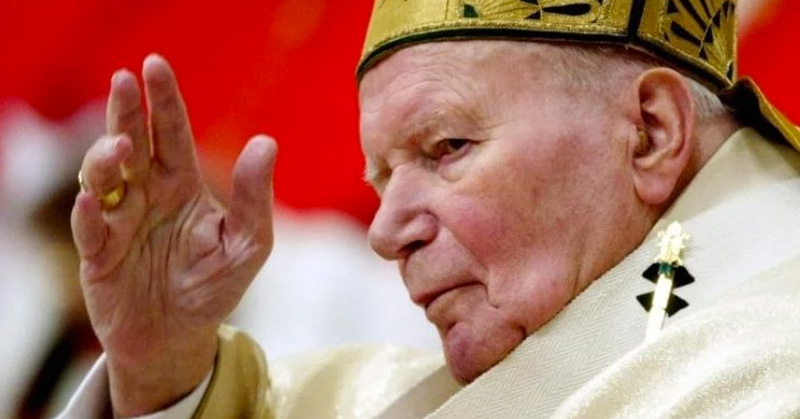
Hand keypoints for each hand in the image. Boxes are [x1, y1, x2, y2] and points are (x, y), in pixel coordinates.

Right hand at [71, 54, 276, 415]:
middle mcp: (146, 195)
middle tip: (124, 80)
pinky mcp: (99, 254)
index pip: (171, 134)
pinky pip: (91, 229)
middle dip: (126, 111)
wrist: (179, 337)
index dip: (163, 101)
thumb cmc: (213, 286)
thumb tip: (266, 142)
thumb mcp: (247, 244)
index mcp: (181, 186)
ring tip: (121, 148)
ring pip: (103, 178)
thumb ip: (254, 198)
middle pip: (131, 143)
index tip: (155, 65)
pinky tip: (98, 200)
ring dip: (107, 159)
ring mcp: (119, 221)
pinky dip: (91, 214)